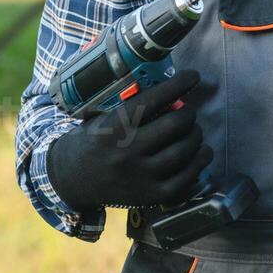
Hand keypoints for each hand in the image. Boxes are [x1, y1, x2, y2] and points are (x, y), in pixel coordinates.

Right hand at [47, 69, 213, 211]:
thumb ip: (130, 106)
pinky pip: (186, 178)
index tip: (192, 76)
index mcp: (113, 127)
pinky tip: (201, 153)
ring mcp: (140, 177)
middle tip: (188, 112)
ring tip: (193, 131)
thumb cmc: (91, 142)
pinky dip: (199, 162)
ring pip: (183, 151)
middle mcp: (126, 152)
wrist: (71, 180)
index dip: (178, 85)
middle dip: (189, 114)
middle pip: (174, 125)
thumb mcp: (101, 118)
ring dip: (196, 136)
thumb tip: (170, 90)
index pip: (153, 100)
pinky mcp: (151, 196)